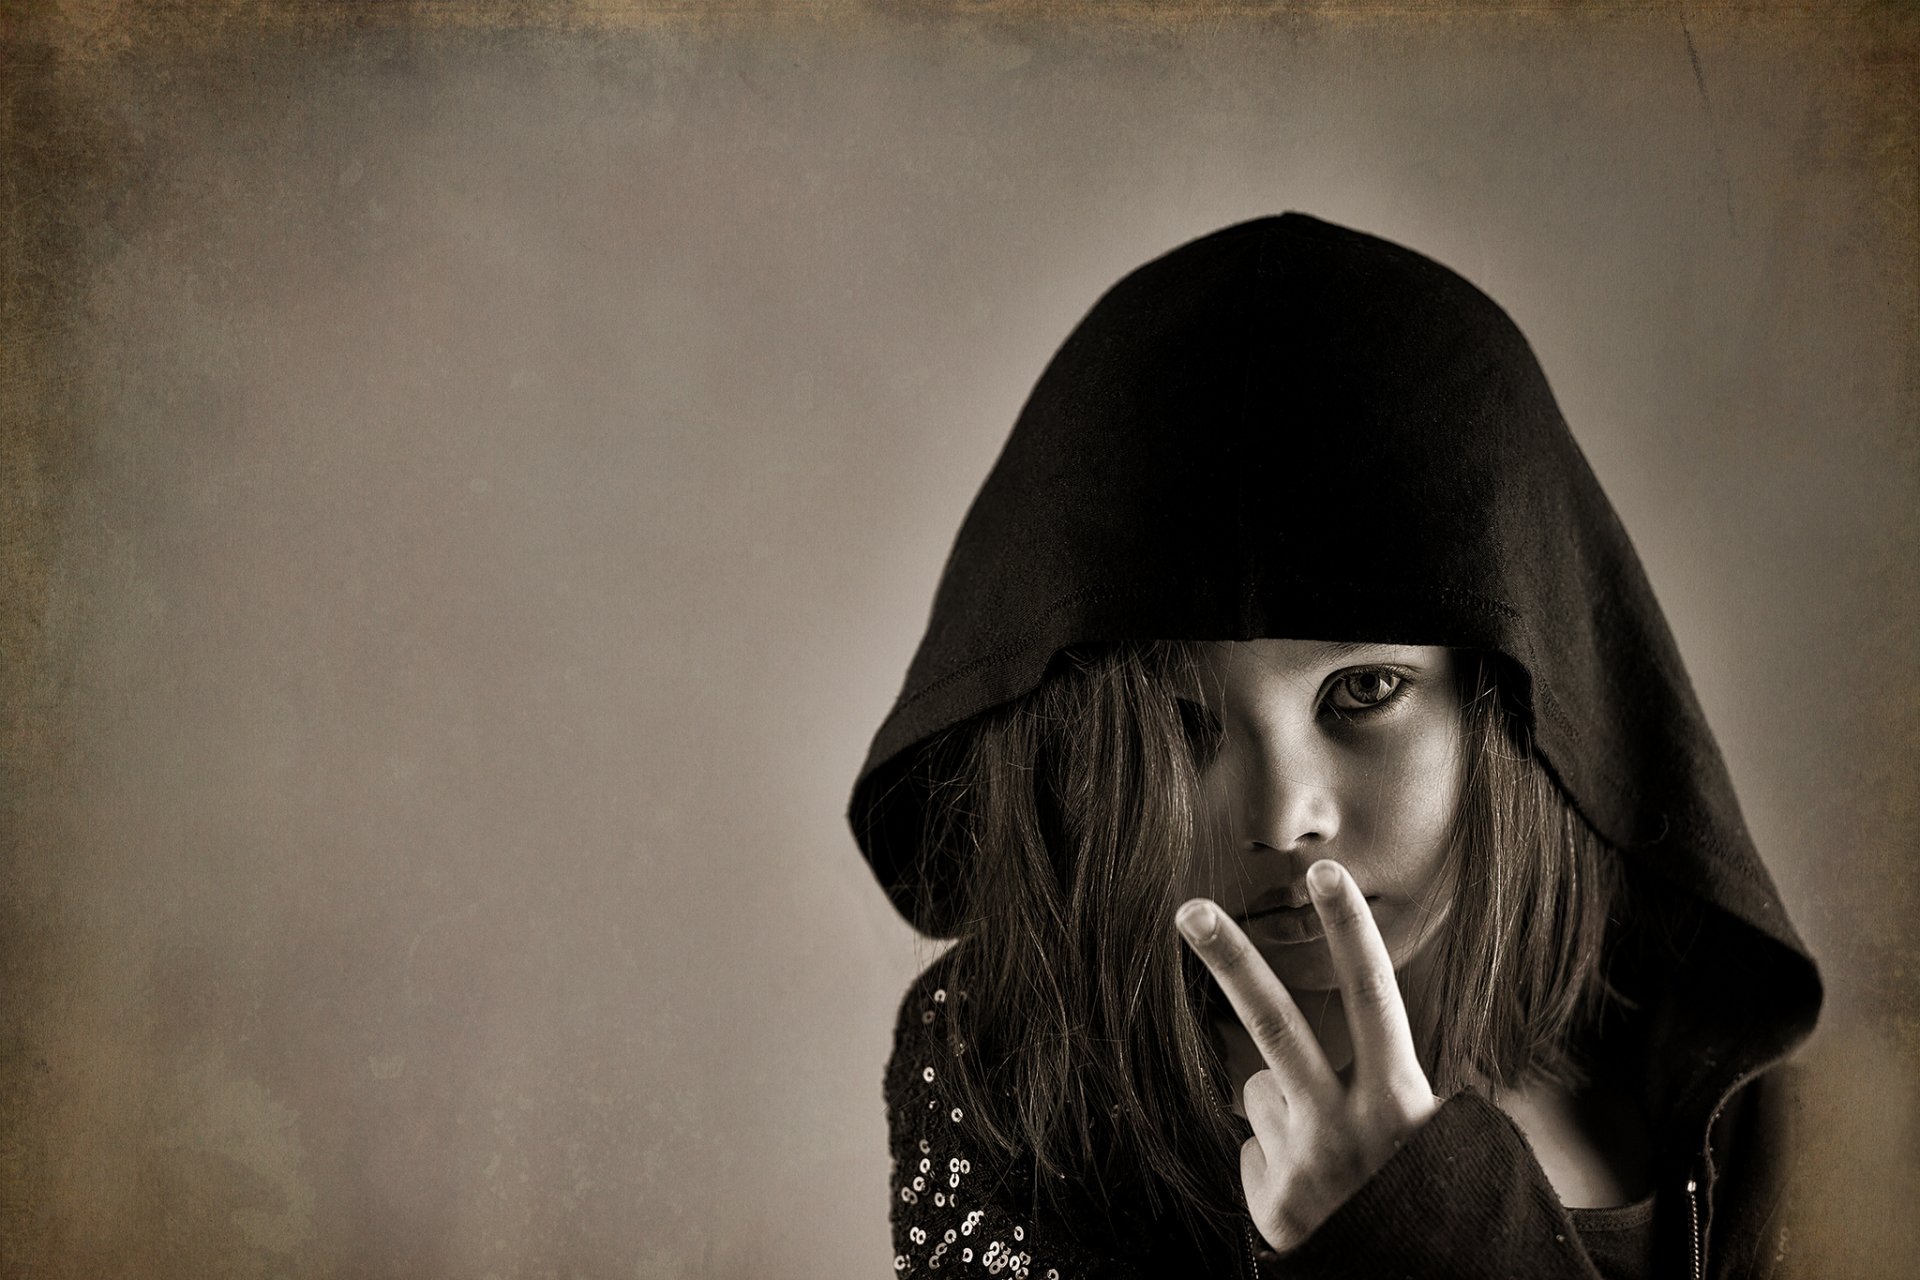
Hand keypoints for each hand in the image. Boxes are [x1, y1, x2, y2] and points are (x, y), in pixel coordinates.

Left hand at [1176, 859, 1439, 1253]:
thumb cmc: (1421, 1191)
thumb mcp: (1421, 1131)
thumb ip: (1368, 1082)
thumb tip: (1275, 1062)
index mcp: (1397, 1100)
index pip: (1373, 999)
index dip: (1350, 933)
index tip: (1325, 872)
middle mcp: (1347, 1127)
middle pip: (1276, 1025)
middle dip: (1232, 960)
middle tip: (1190, 908)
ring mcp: (1302, 1164)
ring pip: (1261, 1091)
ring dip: (1286, 1111)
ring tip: (1333, 1157)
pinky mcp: (1269, 1202)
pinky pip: (1257, 1144)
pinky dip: (1279, 1157)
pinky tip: (1314, 1190)